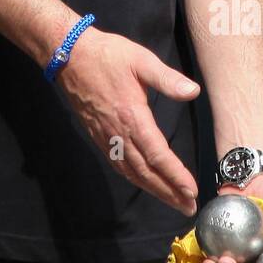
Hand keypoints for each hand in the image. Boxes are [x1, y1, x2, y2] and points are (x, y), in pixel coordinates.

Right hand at [57, 26, 200, 215]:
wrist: (69, 55)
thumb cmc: (107, 55)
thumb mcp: (140, 59)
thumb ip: (166, 78)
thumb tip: (193, 91)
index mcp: (132, 116)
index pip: (157, 154)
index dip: (175, 175)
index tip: (191, 191)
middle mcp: (118, 132)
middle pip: (145, 171)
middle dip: (168, 192)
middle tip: (188, 208)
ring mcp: (106, 136)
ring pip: (131, 171)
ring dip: (153, 190)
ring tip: (172, 201)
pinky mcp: (97, 135)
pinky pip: (118, 164)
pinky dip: (133, 178)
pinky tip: (143, 182)